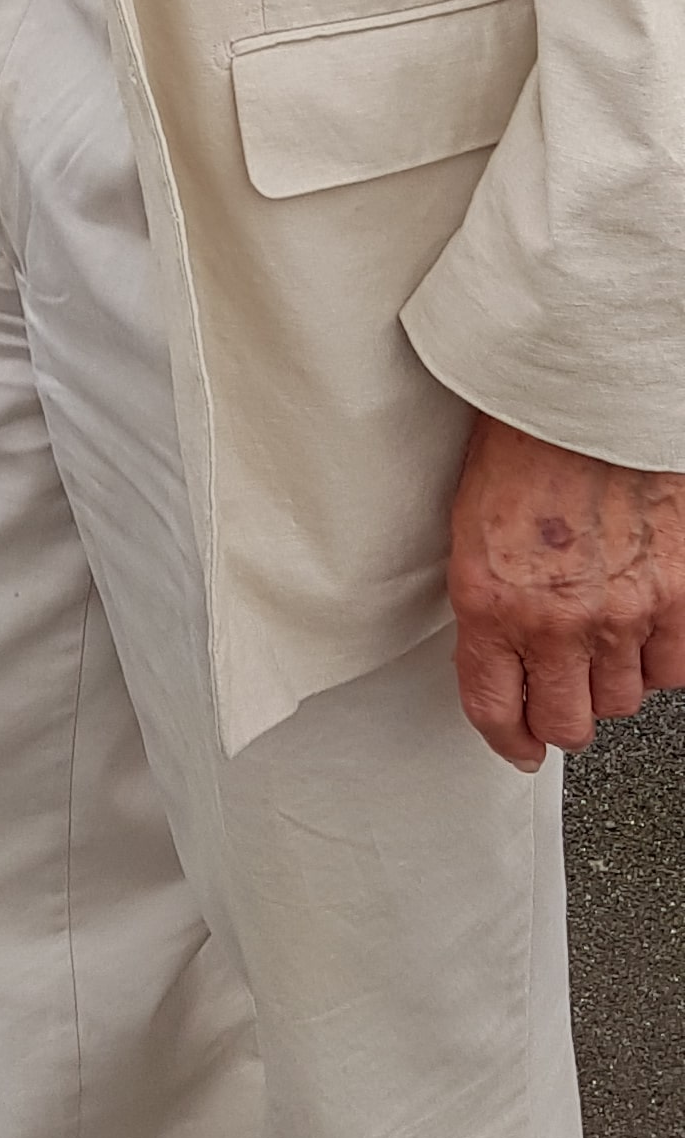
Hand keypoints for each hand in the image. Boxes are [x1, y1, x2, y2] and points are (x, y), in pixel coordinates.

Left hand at [449, 414, 684, 770]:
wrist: (585, 391)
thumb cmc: (527, 441)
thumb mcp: (472, 530)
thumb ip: (488, 605)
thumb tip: (501, 661)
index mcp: (491, 601)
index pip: (495, 710)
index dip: (508, 741)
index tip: (518, 745)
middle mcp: (556, 617)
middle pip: (566, 724)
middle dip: (562, 714)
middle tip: (564, 691)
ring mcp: (623, 611)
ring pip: (623, 702)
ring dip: (611, 680)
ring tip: (603, 640)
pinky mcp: (678, 595)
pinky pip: (674, 668)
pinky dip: (661, 655)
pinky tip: (645, 625)